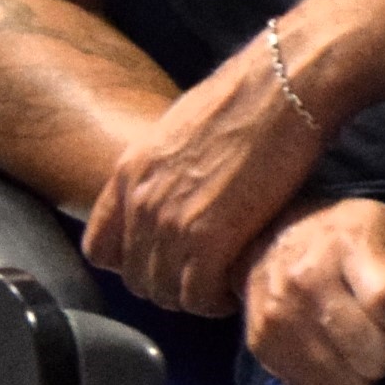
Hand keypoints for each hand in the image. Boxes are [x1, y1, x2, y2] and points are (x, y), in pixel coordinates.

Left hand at [85, 34, 331, 315]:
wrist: (285, 84)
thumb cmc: (252, 97)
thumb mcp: (185, 127)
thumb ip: (168, 164)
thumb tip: (182, 183)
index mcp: (130, 172)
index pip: (100, 248)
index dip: (132, 263)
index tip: (166, 261)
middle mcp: (141, 200)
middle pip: (135, 277)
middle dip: (170, 285)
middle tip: (206, 279)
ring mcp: (171, 221)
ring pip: (164, 291)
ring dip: (194, 297)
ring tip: (224, 284)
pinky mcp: (210, 238)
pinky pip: (197, 294)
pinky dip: (216, 300)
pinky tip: (237, 284)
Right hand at [241, 200, 384, 384]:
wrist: (268, 236)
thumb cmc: (347, 235)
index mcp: (347, 245)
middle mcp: (307, 281)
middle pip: (372, 350)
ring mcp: (279, 318)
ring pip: (348, 381)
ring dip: (372, 375)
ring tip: (372, 351)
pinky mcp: (262, 347)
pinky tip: (347, 363)